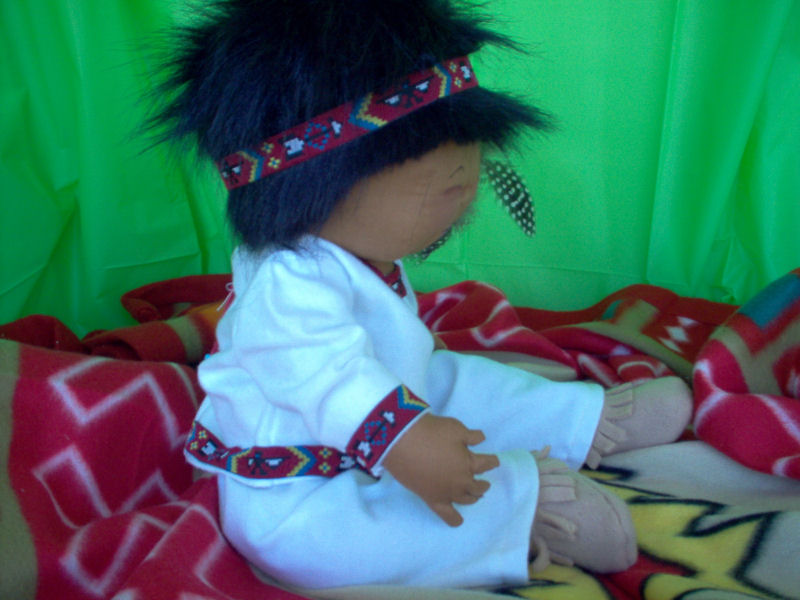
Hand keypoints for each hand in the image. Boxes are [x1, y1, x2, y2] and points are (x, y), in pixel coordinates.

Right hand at [382, 414, 499, 526]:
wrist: (403, 442)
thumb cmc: (432, 433)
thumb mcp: (456, 428)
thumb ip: (471, 436)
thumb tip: (480, 439)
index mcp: (469, 464)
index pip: (487, 464)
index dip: (492, 461)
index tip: (493, 461)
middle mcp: (462, 482)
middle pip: (478, 486)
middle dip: (483, 484)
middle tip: (484, 483)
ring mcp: (447, 493)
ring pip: (466, 500)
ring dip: (473, 497)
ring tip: (475, 496)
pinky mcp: (432, 499)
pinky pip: (447, 515)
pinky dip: (455, 519)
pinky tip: (459, 520)